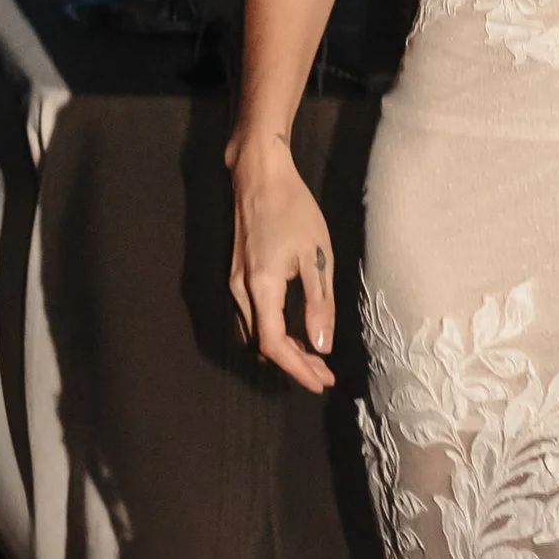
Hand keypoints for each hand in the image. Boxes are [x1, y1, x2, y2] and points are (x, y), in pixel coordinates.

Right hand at [225, 132, 338, 391]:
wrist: (259, 177)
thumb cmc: (292, 210)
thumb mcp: (316, 257)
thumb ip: (318, 304)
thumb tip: (321, 345)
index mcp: (261, 288)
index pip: (274, 345)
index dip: (297, 369)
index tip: (321, 382)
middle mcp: (240, 291)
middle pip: (263, 345)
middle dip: (294, 365)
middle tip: (324, 375)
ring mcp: (234, 284)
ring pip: (255, 332)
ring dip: (283, 351)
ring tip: (313, 359)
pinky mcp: (237, 275)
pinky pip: (252, 317)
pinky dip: (272, 332)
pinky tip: (293, 332)